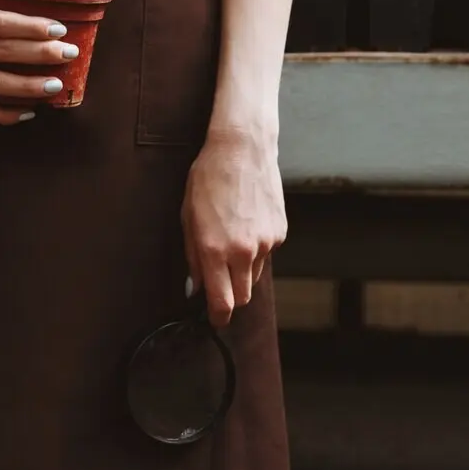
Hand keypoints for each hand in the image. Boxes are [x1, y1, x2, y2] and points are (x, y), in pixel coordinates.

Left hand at [181, 131, 287, 328]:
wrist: (242, 150)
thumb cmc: (209, 179)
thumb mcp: (188, 217)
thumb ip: (193, 256)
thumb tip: (196, 287)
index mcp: (214, 250)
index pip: (222, 302)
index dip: (217, 316)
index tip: (215, 319)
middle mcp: (242, 252)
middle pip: (242, 297)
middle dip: (231, 296)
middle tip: (220, 281)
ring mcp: (265, 243)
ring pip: (255, 276)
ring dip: (243, 270)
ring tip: (231, 239)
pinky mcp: (280, 233)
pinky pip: (266, 254)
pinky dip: (256, 249)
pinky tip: (246, 223)